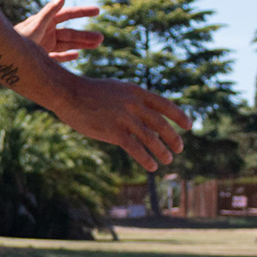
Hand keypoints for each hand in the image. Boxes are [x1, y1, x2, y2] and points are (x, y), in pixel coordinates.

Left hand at [19, 0, 101, 62]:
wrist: (1, 55)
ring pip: (67, 44)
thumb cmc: (18, 37)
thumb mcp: (36, 24)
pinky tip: (78, 55)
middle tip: (101, 38)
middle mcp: (46, 32)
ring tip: (97, 45)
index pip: (68, 14)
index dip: (82, 12)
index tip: (98, 11)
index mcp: (46, 21)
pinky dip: (67, 56)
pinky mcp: (41, 57)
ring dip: (82, 45)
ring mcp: (44, 45)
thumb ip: (50, 11)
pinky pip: (57, 57)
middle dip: (86, 36)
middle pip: (70, 33)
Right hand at [52, 75, 191, 171]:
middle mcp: (134, 104)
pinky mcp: (113, 131)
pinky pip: (135, 148)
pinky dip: (146, 158)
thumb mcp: (116, 90)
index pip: (165, 105)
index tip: (189, 126)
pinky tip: (152, 166)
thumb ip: (131, 100)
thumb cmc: (89, 92)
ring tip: (167, 160)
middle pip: (161, 124)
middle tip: (179, 149)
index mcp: (136, 92)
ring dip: (162, 151)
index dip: (179, 116)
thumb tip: (144, 114)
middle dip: (173, 138)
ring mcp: (124, 118)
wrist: (68, 93)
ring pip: (150, 138)